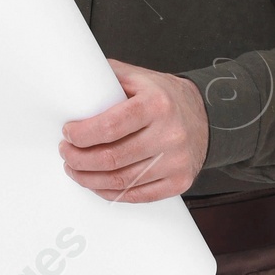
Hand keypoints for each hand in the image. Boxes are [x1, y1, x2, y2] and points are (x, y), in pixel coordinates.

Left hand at [60, 61, 207, 201]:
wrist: (208, 117)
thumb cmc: (166, 98)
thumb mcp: (139, 78)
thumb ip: (107, 78)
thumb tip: (72, 82)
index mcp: (156, 104)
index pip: (109, 126)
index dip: (81, 135)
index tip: (68, 134)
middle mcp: (170, 134)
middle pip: (111, 158)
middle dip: (78, 159)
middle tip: (66, 153)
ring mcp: (176, 161)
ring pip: (121, 182)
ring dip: (89, 179)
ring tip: (75, 169)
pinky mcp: (179, 181)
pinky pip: (137, 196)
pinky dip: (110, 193)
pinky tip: (97, 184)